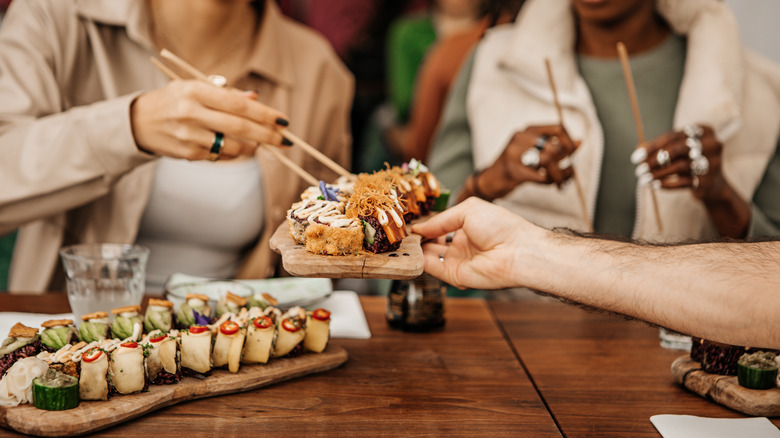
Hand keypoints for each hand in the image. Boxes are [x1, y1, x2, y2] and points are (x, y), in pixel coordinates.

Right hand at [130, 80, 289, 159]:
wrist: (138, 122)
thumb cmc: (174, 100)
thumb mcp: (196, 87)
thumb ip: (226, 93)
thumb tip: (256, 97)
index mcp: (195, 90)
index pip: (239, 104)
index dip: (265, 114)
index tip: (283, 121)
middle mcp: (191, 113)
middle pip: (240, 127)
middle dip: (268, 135)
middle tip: (285, 141)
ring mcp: (189, 136)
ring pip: (234, 147)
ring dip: (253, 148)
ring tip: (259, 143)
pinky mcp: (188, 154)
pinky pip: (221, 156)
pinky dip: (234, 153)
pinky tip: (235, 147)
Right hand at [412, 197, 545, 289]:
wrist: (517, 250)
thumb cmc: (501, 227)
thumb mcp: (468, 210)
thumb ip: (440, 220)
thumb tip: (419, 227)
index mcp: (467, 227)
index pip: (439, 226)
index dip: (425, 224)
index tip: (409, 221)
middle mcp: (461, 245)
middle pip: (431, 242)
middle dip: (417, 237)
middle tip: (401, 232)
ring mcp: (458, 261)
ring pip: (429, 256)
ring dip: (415, 249)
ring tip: (402, 240)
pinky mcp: (455, 275)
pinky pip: (433, 269)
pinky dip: (420, 262)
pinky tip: (411, 252)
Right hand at [471, 125, 579, 200]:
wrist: (489, 181)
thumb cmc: (515, 167)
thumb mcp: (535, 153)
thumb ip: (556, 147)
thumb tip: (580, 142)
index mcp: (528, 130)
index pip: (558, 128)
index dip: (570, 142)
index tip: (572, 156)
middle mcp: (520, 137)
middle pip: (555, 147)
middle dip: (566, 163)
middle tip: (567, 174)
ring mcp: (514, 153)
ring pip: (549, 161)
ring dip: (560, 174)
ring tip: (561, 182)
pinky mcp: (512, 170)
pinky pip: (540, 176)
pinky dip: (549, 181)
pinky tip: (551, 184)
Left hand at [633, 124, 725, 200]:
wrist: (712, 184)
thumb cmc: (689, 161)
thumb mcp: (676, 151)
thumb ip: (659, 147)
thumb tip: (638, 148)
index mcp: (703, 131)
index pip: (672, 136)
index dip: (652, 147)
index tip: (635, 158)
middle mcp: (711, 144)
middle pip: (677, 149)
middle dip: (654, 160)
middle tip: (639, 170)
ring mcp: (712, 162)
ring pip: (680, 166)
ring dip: (658, 173)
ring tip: (644, 179)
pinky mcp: (709, 179)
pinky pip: (684, 182)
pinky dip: (667, 184)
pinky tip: (655, 185)